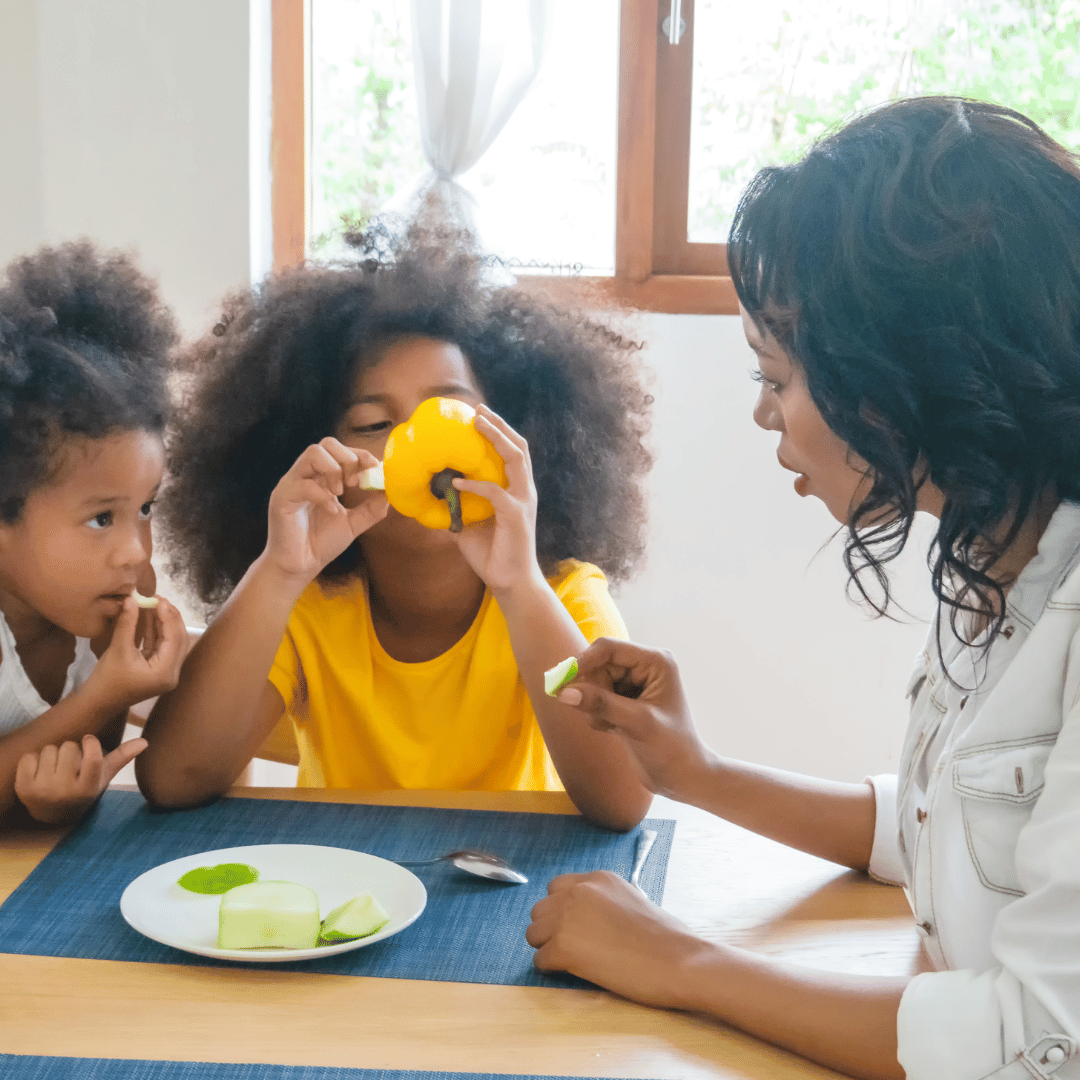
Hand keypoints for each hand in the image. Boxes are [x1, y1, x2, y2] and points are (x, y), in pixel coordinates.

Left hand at [14, 733, 146, 824]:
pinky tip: (39, 772)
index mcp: (87, 788)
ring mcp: (42, 790)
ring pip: (49, 749)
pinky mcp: (23, 787)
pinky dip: (33, 760)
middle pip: (68, 747)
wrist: (51, 814)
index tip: (88, 741)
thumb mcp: (102, 777)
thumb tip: (144, 741)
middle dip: (70, 751)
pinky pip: (29, 757)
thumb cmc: (81, 789)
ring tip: (55, 769)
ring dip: (52, 754)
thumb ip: (121, 757)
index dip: (90, 742)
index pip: (92, 756)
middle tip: (69, 765)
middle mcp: (64, 791)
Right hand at [84, 596, 188, 713]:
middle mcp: (171, 673)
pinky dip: (155, 632)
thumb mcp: (117, 649)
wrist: (96, 702)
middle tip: (159, 599)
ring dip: (162, 623)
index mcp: (166, 672)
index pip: (175, 639)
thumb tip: (132, 600)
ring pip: (170, 642)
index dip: (168, 617)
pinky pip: (160, 647)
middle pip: (178, 639)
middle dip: (169, 618)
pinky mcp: (157, 669)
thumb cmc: (106, 680)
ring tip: (154, 603)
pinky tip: (148, 616)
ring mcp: (165, 672)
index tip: (160, 600)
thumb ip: (127, 624)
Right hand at [266, 438, 388, 583]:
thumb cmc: (322, 543)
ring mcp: (293, 483)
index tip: (374, 472)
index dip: (361, 456)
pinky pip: (304, 484)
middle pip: (327, 443)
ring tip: (341, 493)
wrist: (300, 567)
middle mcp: (307, 475)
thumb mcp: (354, 523)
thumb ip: (371, 508)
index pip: (342, 451)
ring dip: (334, 470)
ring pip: (313, 453)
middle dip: (348, 458)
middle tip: (356, 483)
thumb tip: (389, 491)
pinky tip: (332, 512)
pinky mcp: (282, 497)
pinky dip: (323, 496)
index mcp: (322, 477)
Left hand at [451, 406, 539, 592]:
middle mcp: (523, 491)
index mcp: (516, 490)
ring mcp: (522, 502)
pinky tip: (456, 482)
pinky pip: (495, 492)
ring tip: (477, 425)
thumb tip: (430, 495)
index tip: (478, 415)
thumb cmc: (491, 553)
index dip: (498, 431)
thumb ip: (457, 506)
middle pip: (518, 447)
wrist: (510, 581)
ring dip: (496, 438)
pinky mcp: (516, 516)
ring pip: (516, 459)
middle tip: (477, 411)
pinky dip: (475, 484)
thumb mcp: (469, 524)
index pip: (513, 452)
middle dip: (499, 425)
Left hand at [527, 870, 710, 1008]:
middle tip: (573, 947)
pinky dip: (551, 970)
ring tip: (572, 962)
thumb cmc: (666, 939)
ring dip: (548, 948)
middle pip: (540, 910)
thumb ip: (604, 903)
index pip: (557, 888)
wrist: (678, 961)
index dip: (562, 910)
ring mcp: (568, 917)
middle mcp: (578, 891)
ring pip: (534, 934)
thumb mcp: (632, 901)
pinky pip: (540, 960)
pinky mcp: (564, 947)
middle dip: (551, 929)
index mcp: (597, 879)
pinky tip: (574, 973)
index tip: (574, 927)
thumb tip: (585, 921)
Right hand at [555, 639, 714, 798]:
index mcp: (655, 661)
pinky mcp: (624, 700)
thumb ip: (602, 705)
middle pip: (598, 665)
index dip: (584, 661)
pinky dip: (597, 714)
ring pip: (594, 682)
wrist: (682, 778)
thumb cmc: (671, 748)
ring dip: (595, 706)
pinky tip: (614, 730)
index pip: (609, 648)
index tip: (563, 682)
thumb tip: (564, 692)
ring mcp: (633, 684)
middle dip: (593, 690)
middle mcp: (643, 667)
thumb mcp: (638, 723)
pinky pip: (596, 698)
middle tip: (599, 716)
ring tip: (612, 726)